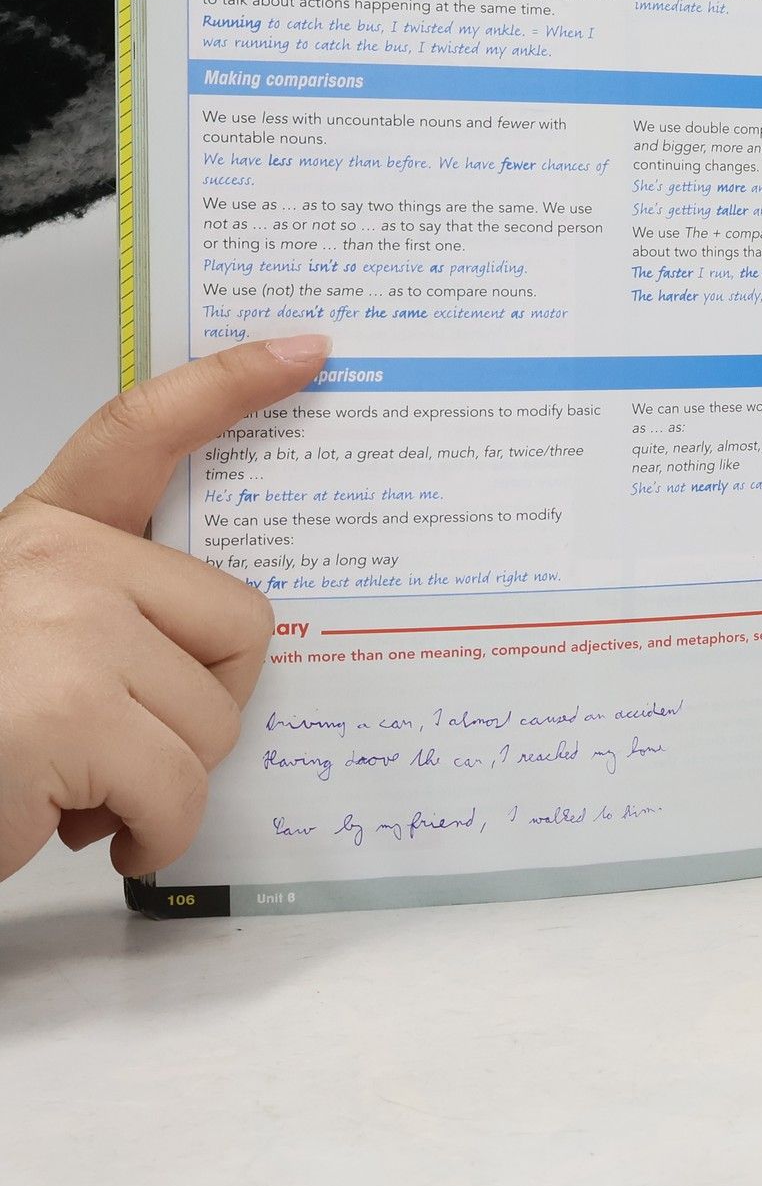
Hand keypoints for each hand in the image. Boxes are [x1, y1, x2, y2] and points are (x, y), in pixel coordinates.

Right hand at [0, 334, 331, 883]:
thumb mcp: (34, 643)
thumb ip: (118, 615)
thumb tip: (219, 652)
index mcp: (47, 535)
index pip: (143, 432)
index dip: (229, 385)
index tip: (303, 353)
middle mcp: (56, 562)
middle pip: (238, 625)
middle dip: (204, 707)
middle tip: (128, 741)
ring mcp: (67, 628)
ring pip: (215, 718)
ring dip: (166, 781)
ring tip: (83, 787)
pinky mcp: (74, 713)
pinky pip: (182, 788)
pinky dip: (155, 831)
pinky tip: (93, 828)